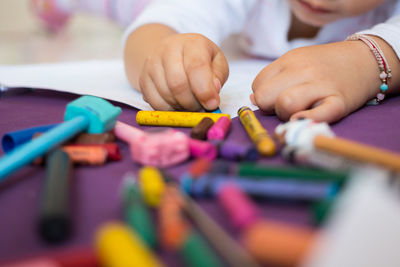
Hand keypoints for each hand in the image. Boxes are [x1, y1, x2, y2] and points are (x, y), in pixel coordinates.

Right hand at [139, 33, 228, 110]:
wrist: (173, 52)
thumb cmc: (200, 59)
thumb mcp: (217, 63)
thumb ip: (218, 76)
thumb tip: (212, 91)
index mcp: (192, 43)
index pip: (196, 66)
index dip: (204, 90)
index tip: (212, 104)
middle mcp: (168, 49)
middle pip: (177, 83)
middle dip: (192, 102)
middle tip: (200, 106)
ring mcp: (152, 63)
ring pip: (166, 95)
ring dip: (181, 107)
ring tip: (190, 103)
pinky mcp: (143, 78)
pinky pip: (154, 102)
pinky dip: (168, 109)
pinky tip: (177, 103)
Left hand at [251, 41, 382, 122]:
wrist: (365, 60)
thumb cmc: (324, 65)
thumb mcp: (296, 62)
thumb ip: (273, 78)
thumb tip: (253, 99)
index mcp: (288, 60)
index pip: (257, 86)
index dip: (263, 97)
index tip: (275, 98)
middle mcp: (302, 71)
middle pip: (265, 97)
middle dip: (270, 108)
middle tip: (284, 108)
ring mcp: (321, 86)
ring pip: (285, 104)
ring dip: (285, 115)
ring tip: (296, 113)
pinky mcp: (339, 102)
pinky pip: (318, 116)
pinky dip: (307, 121)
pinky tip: (303, 120)